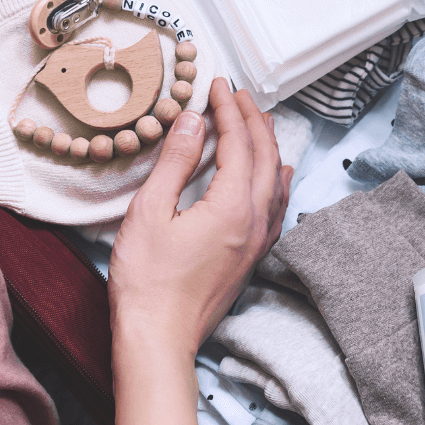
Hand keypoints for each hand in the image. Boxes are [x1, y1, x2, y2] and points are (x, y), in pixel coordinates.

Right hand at [109, 77, 291, 359]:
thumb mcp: (150, 213)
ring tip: (258, 122)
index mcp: (231, 207)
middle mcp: (254, 222)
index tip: (217, 86)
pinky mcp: (250, 259)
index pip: (238, 143)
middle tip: (236, 95)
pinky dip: (277, 181)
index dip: (228, 109)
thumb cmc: (147, 282)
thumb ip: (175, 163)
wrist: (158, 338)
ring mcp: (256, 243)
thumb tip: (193, 122)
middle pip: (265, 157)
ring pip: (276, 182)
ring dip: (269, 146)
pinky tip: (277, 176)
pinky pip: (276, 208)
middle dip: (252, 121)